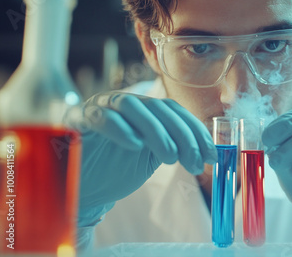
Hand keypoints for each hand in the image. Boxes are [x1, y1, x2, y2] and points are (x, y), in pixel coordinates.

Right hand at [77, 92, 216, 223]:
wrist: (84, 188)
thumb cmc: (120, 169)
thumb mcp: (154, 157)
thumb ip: (177, 148)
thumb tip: (211, 152)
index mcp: (145, 110)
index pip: (175, 111)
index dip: (196, 131)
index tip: (212, 156)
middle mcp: (125, 103)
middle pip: (158, 107)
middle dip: (182, 135)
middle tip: (194, 161)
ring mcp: (101, 107)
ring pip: (131, 105)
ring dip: (156, 130)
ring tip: (170, 158)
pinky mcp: (79, 118)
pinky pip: (100, 116)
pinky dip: (120, 128)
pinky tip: (135, 145)